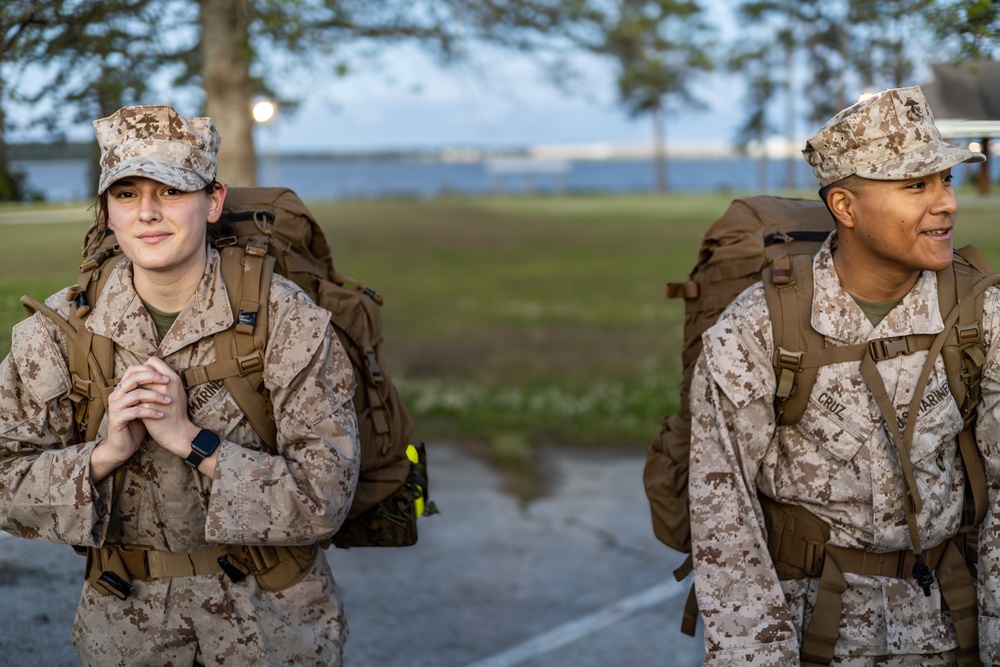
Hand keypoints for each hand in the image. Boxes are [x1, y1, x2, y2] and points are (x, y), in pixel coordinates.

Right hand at [90, 362, 171, 481]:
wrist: (123, 446)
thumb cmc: (136, 424)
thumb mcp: (144, 405)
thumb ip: (149, 391)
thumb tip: (166, 375)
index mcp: (122, 389)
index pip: (133, 370)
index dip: (150, 369)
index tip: (167, 375)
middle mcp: (116, 395)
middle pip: (133, 378)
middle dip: (153, 377)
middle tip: (169, 382)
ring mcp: (114, 406)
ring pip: (136, 394)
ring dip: (155, 396)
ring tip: (168, 400)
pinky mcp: (116, 419)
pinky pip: (135, 411)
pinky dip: (150, 412)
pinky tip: (161, 415)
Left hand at [136, 356, 199, 456]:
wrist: (178, 433)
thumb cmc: (176, 412)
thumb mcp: (176, 391)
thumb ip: (164, 379)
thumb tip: (148, 370)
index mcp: (173, 378)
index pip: (153, 360)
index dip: (146, 367)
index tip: (144, 378)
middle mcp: (166, 384)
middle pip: (143, 370)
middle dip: (137, 378)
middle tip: (137, 386)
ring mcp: (157, 395)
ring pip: (136, 384)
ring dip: (134, 388)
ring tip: (135, 396)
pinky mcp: (148, 407)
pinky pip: (134, 398)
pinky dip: (133, 401)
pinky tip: (134, 405)